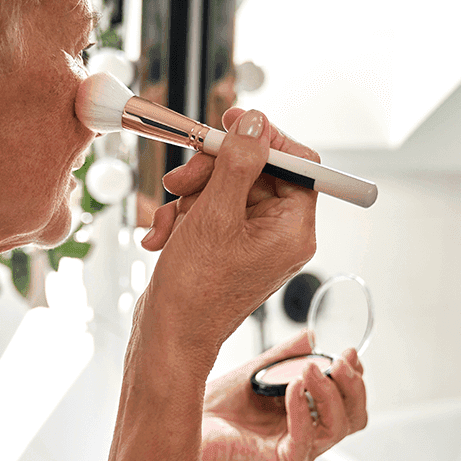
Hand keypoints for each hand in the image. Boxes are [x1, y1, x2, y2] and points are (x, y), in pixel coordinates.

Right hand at [138, 108, 318, 361]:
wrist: (168, 337)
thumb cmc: (195, 289)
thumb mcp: (215, 214)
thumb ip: (238, 162)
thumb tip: (257, 124)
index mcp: (293, 229)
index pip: (297, 162)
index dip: (264, 139)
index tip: (230, 125)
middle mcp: (281, 235)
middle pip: (255, 172)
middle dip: (212, 171)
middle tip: (181, 181)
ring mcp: (254, 242)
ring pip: (227, 189)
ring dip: (191, 197)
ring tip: (170, 221)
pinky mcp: (229, 248)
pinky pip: (212, 212)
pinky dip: (185, 217)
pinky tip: (163, 236)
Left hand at [200, 332, 367, 460]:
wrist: (182, 424)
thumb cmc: (214, 408)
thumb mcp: (257, 371)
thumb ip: (286, 356)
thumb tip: (311, 337)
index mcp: (304, 420)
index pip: (347, 406)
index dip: (354, 380)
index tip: (348, 354)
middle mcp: (306, 440)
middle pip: (353, 420)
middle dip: (352, 387)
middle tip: (339, 362)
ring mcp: (297, 455)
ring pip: (337, 428)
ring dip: (328, 392)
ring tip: (309, 368)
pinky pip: (306, 438)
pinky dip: (303, 408)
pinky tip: (293, 385)